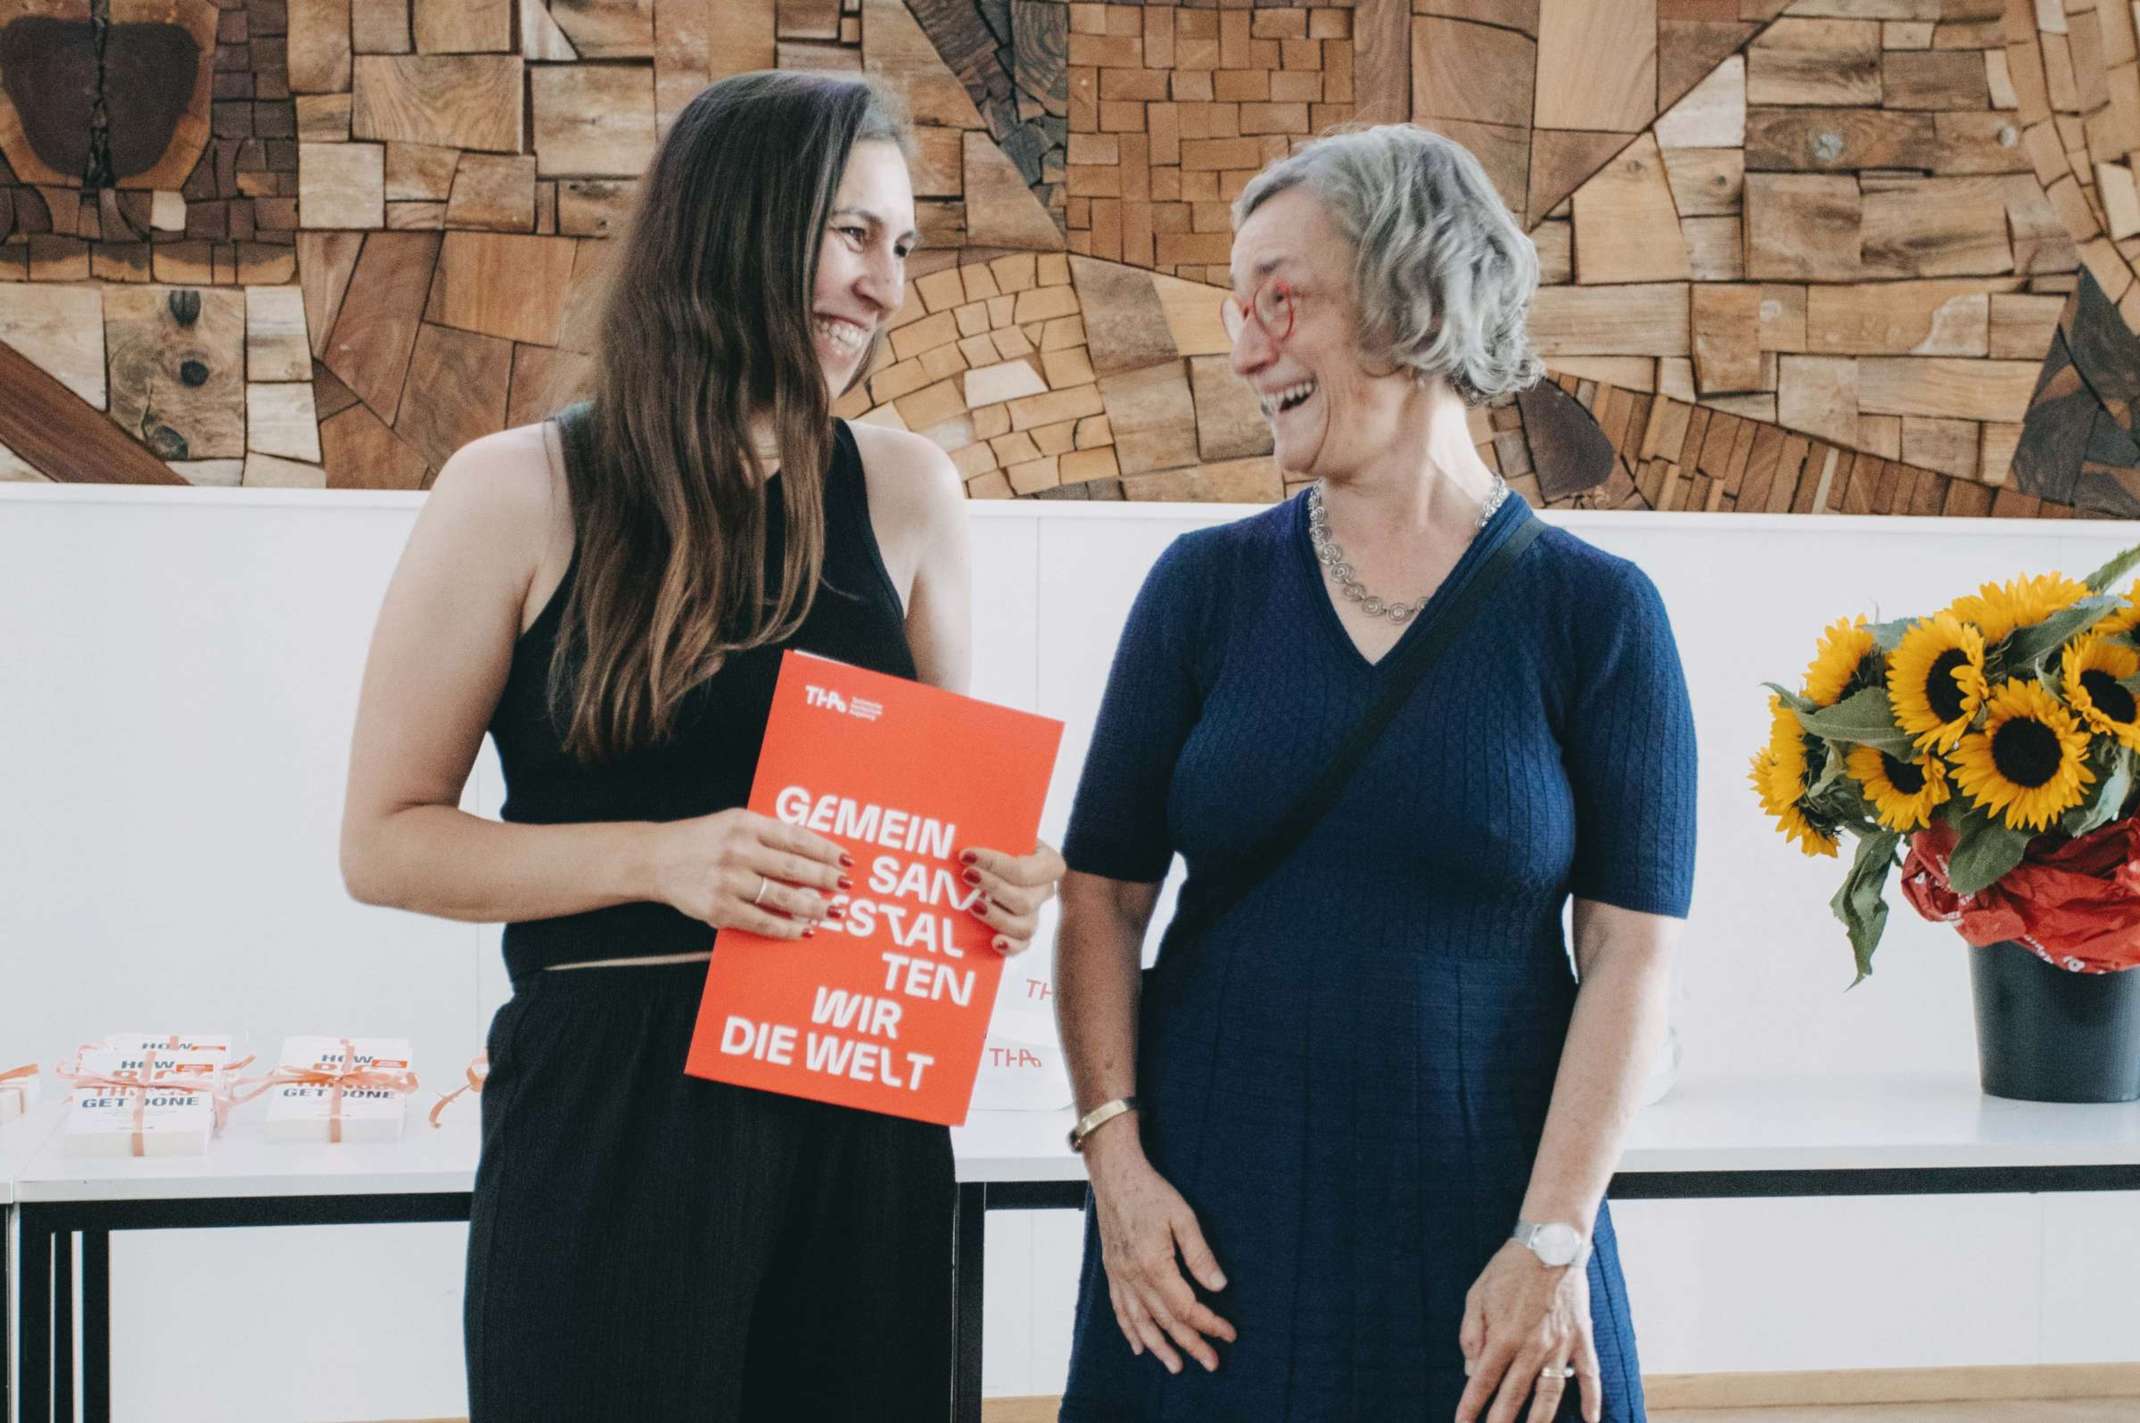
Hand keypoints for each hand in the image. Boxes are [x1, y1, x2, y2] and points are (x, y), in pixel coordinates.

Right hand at [650, 809, 850, 937]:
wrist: (656, 859)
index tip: (847, 859)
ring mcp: (728, 880)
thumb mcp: (733, 822)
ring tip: (832, 911)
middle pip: (793, 868)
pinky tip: (804, 931)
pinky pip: (761, 921)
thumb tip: (814, 852)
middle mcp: (738, 850)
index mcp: (746, 824)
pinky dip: (786, 928)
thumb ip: (768, 833)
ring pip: (781, 897)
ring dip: (812, 907)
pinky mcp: (718, 908)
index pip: (795, 837)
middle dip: (825, 879)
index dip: (825, 849)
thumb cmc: (703, 840)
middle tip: (847, 886)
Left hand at [956, 838, 1064, 956]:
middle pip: (1025, 900)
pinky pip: (1023, 946)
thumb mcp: (1000, 830)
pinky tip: (994, 942)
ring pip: (1024, 926)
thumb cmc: (998, 844)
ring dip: (996, 917)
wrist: (996, 863)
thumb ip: (992, 829)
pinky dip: (1010, 947)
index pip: (1025, 870)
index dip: (995, 863)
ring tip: (973, 906)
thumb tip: (964, 827)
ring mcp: (1035, 915)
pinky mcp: (1022, 934)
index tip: (966, 854)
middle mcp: (1045, 891)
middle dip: (993, 887)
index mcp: (1049, 863)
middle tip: (966, 875)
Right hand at [1085, 1130, 1235, 1373]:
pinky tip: (1139, 1346)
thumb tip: (1219, 1286)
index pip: (1186, 1307)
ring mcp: (1120, 1276)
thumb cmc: (1150, 1192)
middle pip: (1165, 1321)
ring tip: (1177, 1366)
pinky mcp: (1112, 1270)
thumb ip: (1200, 1254)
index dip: (1209, 1323)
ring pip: (1140, 1322)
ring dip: (1160, 1347)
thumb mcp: (1183, 1217)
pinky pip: (1119, 1309)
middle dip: (1191, 1344)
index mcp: (1154, 1265)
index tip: (1229, 1333)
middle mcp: (1134, 1276)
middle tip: (1212, 1363)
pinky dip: (1130, 1331)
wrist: (1114, 1175)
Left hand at [1455, 1240, 1599, 1422]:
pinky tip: (1592, 1420)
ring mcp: (1560, 1345)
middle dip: (1500, 1421)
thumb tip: (1471, 1368)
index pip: (1482, 1381)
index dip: (1471, 1406)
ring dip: (1541, 1420)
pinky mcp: (1582, 1339)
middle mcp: (1532, 1346)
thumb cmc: (1509, 1269)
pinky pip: (1590, 1376)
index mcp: (1503, 1336)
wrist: (1550, 1243)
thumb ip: (1471, 1333)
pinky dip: (1592, 1400)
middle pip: (1514, 1396)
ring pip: (1550, 1394)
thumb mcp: (1477, 1294)